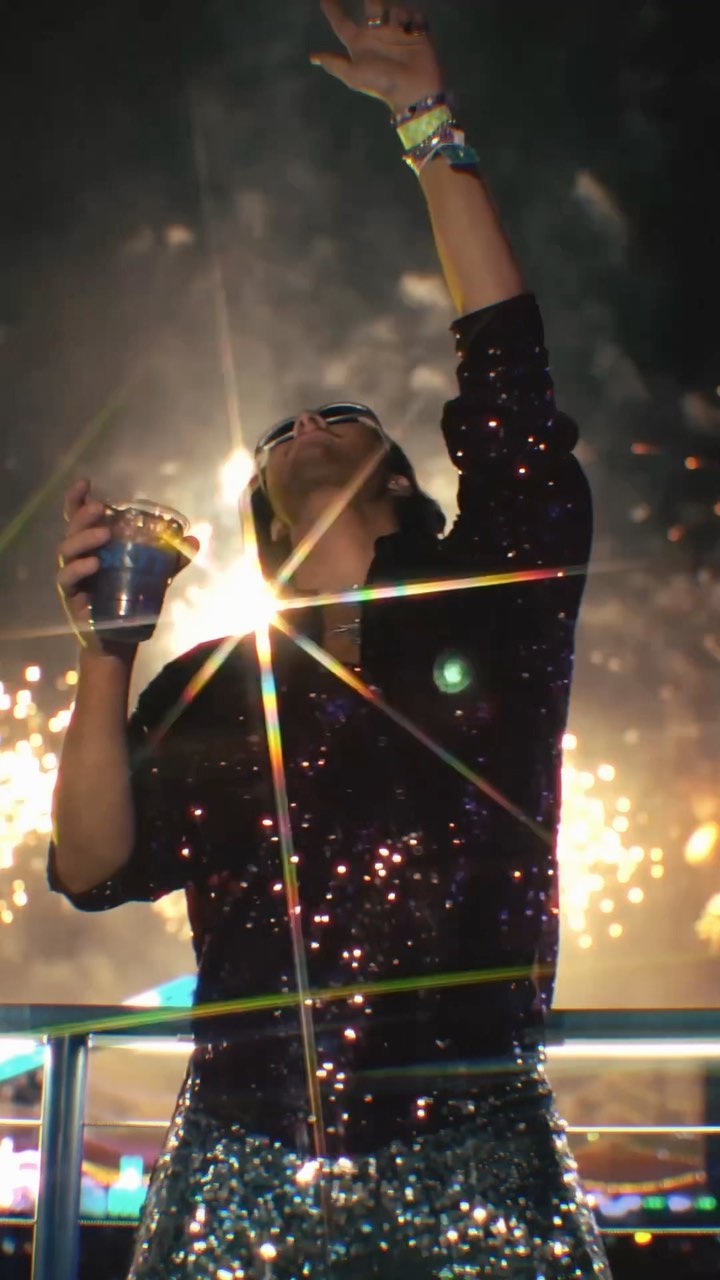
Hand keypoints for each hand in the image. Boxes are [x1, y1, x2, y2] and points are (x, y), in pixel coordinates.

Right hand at [56, 478, 198, 654]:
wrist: (118, 640)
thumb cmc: (131, 601)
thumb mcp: (153, 577)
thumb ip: (171, 559)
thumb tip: (194, 539)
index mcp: (93, 546)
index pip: (77, 517)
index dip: (76, 498)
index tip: (85, 481)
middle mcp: (78, 557)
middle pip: (72, 529)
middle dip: (84, 515)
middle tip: (101, 508)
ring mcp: (72, 576)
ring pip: (67, 551)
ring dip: (83, 538)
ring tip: (104, 533)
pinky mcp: (70, 597)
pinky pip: (68, 579)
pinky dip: (80, 569)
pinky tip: (94, 564)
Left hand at [312, 0, 443, 114]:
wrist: (413, 90)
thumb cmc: (381, 83)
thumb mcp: (354, 75)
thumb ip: (334, 63)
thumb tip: (312, 57)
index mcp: (359, 44)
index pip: (342, 23)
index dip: (332, 10)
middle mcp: (376, 35)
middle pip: (371, 7)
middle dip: (373, 2)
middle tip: (378, 15)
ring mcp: (395, 32)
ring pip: (392, 7)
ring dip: (395, 13)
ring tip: (399, 28)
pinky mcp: (415, 31)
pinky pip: (412, 13)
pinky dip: (412, 18)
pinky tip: (412, 31)